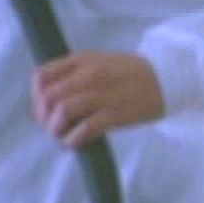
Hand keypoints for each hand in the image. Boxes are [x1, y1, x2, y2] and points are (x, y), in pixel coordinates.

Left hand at [31, 51, 163, 149]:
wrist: (167, 79)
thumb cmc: (130, 73)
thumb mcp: (99, 62)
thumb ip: (73, 74)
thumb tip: (47, 99)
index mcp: (82, 60)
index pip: (41, 76)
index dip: (35, 96)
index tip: (44, 109)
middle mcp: (88, 74)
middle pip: (48, 97)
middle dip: (44, 117)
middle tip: (54, 127)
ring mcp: (102, 94)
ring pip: (62, 112)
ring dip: (56, 130)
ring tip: (64, 136)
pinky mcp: (114, 114)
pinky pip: (83, 130)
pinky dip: (73, 140)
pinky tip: (76, 142)